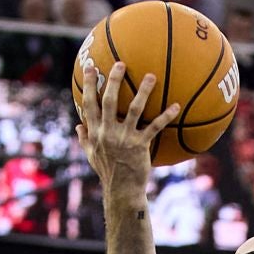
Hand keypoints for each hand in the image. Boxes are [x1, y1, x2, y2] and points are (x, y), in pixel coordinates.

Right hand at [76, 59, 179, 198]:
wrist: (122, 190)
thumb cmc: (107, 173)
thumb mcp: (91, 156)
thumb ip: (84, 139)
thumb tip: (77, 126)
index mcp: (95, 132)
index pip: (89, 104)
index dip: (88, 85)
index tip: (89, 67)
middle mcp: (108, 132)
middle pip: (109, 100)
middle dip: (113, 80)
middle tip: (121, 63)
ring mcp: (125, 138)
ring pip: (134, 109)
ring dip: (144, 91)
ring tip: (151, 76)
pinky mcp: (140, 145)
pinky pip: (155, 127)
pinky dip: (166, 116)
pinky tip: (176, 106)